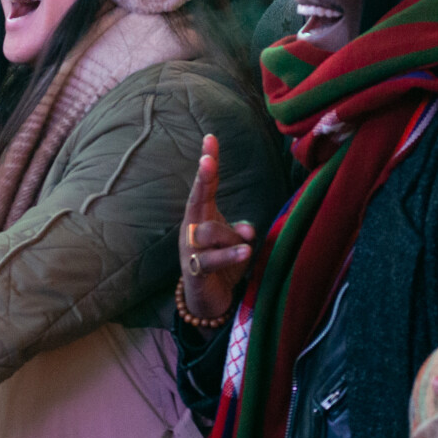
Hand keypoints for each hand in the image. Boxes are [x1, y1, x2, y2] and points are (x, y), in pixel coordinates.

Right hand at [179, 132, 254, 324]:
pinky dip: (230, 254)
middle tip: (207, 160)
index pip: (205, 185)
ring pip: (208, 231)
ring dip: (231, 237)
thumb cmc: (221, 262)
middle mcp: (192, 228)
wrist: (207, 299)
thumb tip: (247, 231)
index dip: (208, 163)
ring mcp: (190, 249)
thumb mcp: (234, 241)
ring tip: (246, 246)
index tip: (210, 139)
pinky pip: (211, 259)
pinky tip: (246, 250)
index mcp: (202, 216)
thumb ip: (240, 230)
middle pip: (197, 198)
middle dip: (203, 178)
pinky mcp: (195, 270)